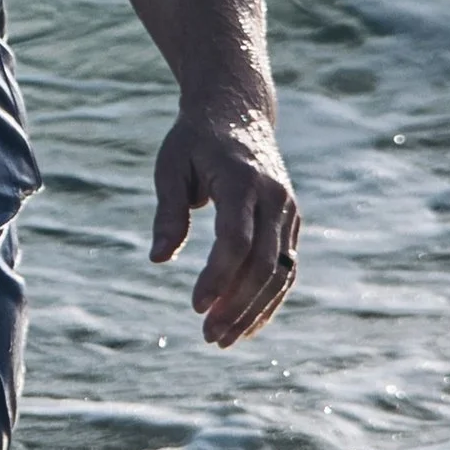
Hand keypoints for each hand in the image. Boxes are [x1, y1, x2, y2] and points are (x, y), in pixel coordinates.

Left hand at [151, 109, 299, 348]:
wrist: (238, 110)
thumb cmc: (195, 140)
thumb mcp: (171, 166)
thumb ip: (168, 212)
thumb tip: (157, 259)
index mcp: (242, 180)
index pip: (236, 240)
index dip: (218, 277)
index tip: (195, 307)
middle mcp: (274, 197)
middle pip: (263, 263)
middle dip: (237, 304)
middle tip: (209, 336)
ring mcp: (288, 210)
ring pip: (281, 271)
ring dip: (255, 310)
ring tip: (224, 340)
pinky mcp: (292, 221)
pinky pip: (287, 267)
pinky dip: (270, 298)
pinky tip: (247, 324)